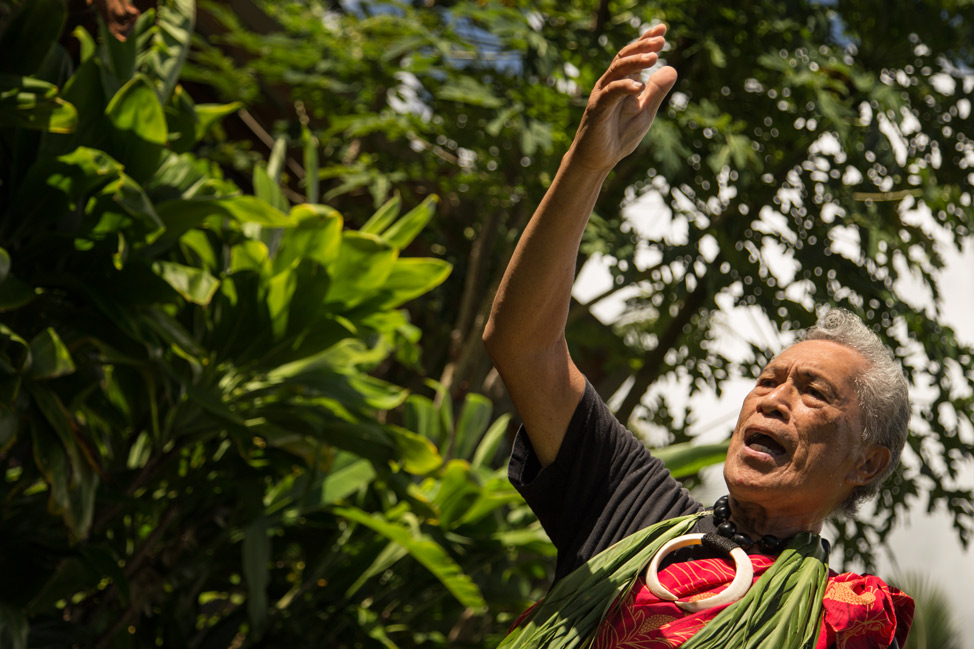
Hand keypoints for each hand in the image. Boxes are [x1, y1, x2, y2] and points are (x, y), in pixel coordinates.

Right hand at [568, 24, 677, 172]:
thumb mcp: (644, 113)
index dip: (646, 40)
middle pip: (625, 57)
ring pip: (617, 70)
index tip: (662, 28)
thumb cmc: (618, 136)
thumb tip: (672, 68)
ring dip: (635, 62)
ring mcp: (602, 95)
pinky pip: (610, 93)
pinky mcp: (597, 109)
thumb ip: (656, 92)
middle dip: (642, 46)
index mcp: (622, 82)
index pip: (634, 56)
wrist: (597, 160)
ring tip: (654, 57)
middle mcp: (610, 84)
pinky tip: (639, 86)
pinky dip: (624, 87)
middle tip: (661, 39)